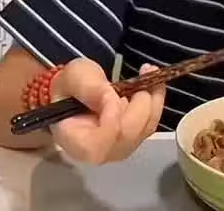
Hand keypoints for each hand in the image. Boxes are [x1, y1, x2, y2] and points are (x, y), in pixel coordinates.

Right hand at [50, 58, 164, 163]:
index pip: (99, 144)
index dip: (111, 119)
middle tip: (144, 71)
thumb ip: (89, 88)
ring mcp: (120, 146)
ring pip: (145, 129)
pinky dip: (155, 100)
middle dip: (141, 102)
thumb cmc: (68, 88)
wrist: (72, 93)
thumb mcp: (73, 78)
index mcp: (77, 142)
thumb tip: (112, 97)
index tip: (110, 92)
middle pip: (128, 136)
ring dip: (153, 98)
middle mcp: (101, 152)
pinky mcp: (133, 136)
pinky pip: (150, 122)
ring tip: (149, 70)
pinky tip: (151, 80)